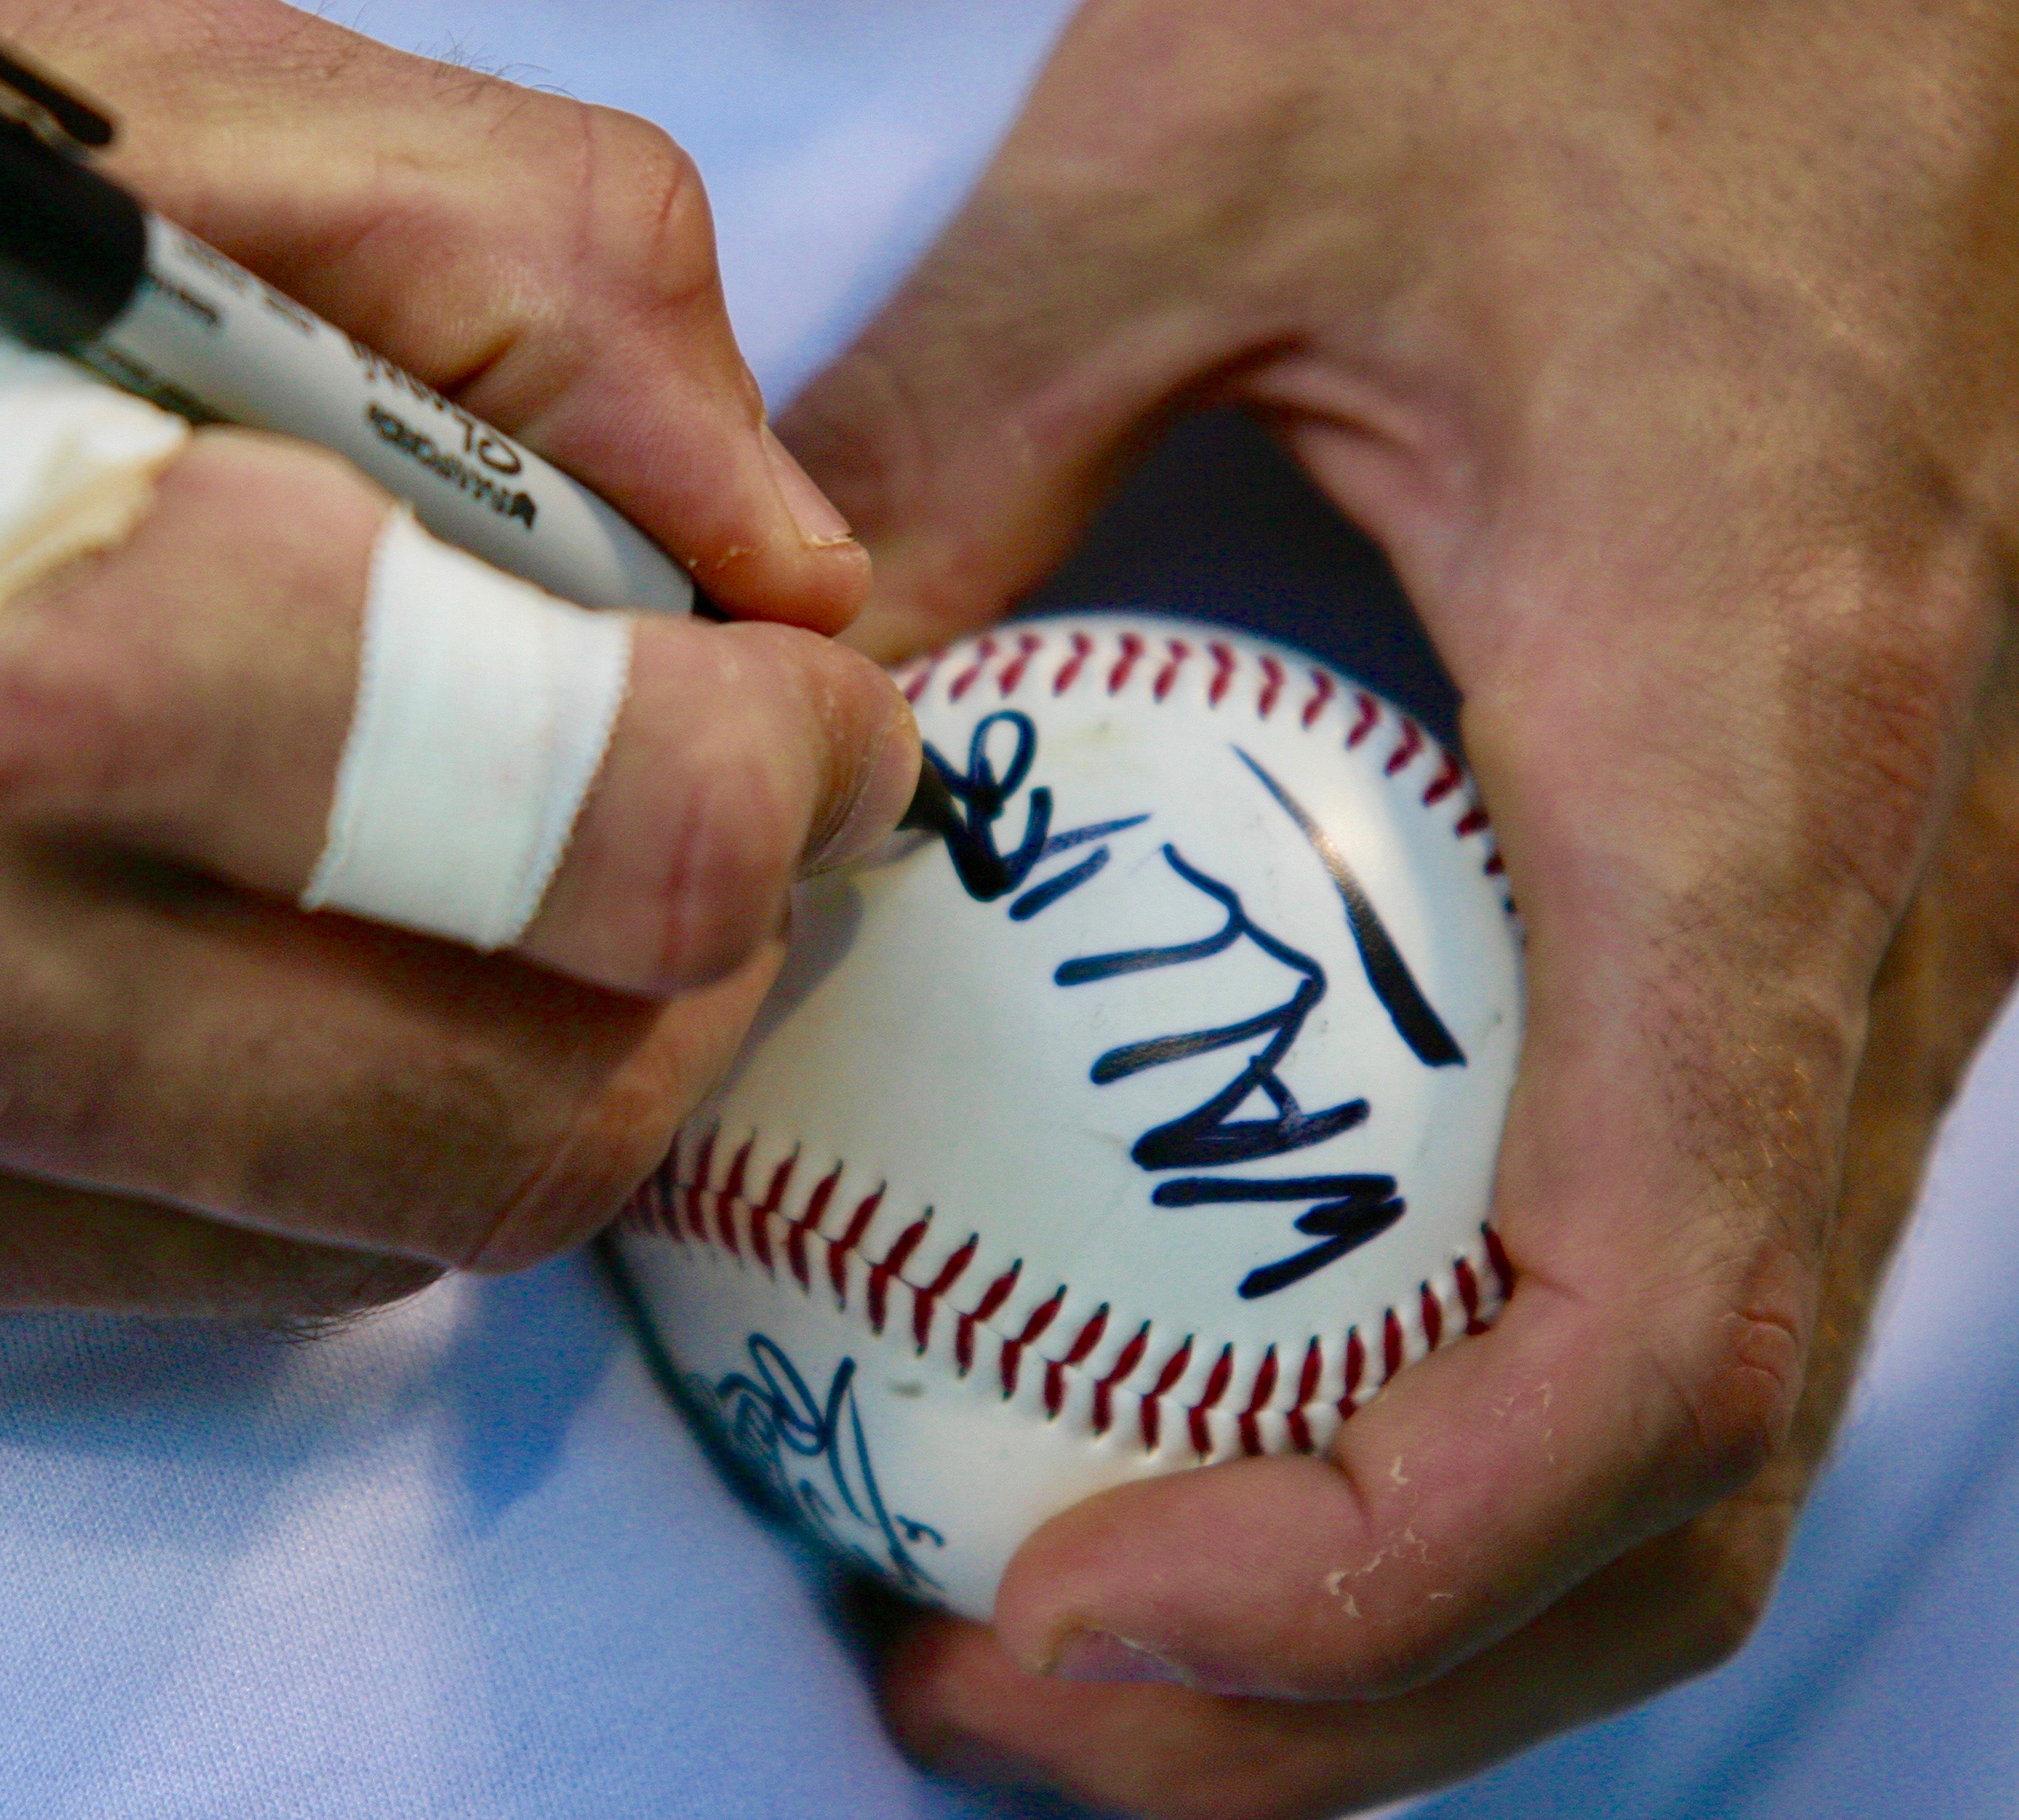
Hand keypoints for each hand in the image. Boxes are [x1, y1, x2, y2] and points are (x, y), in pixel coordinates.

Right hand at [0, 0, 912, 1370]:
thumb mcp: (159, 118)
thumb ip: (548, 292)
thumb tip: (788, 573)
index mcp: (4, 655)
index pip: (581, 837)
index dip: (786, 776)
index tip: (826, 710)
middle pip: (518, 1119)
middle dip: (700, 967)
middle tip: (738, 808)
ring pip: (380, 1244)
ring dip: (536, 1058)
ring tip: (527, 865)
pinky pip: (192, 1282)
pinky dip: (324, 1135)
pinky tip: (273, 949)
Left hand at [778, 0, 2018, 1809]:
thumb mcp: (1199, 169)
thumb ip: (944, 449)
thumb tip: (731, 732)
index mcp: (1752, 750)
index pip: (1637, 1338)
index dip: (1357, 1582)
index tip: (1056, 1635)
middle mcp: (1882, 904)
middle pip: (1682, 1485)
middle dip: (1349, 1686)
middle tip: (1004, 1700)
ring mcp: (1888, 930)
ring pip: (1703, 1418)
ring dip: (1409, 1604)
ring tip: (1088, 1627)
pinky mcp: (1826, 903)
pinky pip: (1681, 1260)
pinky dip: (1463, 1428)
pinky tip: (1231, 1405)